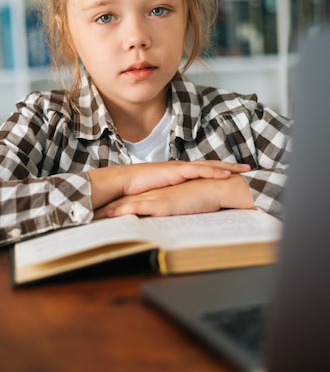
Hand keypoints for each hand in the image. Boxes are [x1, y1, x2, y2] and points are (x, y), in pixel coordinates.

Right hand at [93, 170, 253, 218]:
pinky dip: (213, 171)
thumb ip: (171, 198)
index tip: (234, 173)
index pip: (203, 170)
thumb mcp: (159, 195)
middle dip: (229, 166)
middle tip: (247, 168)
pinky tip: (226, 174)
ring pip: (208, 165)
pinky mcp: (175, 171)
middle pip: (210, 165)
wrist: (123, 183)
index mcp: (178, 174)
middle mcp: (181, 168)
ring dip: (227, 167)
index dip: (218, 171)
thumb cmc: (137, 190)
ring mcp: (179, 168)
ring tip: (244, 169)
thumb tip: (180, 206)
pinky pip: (198, 170)